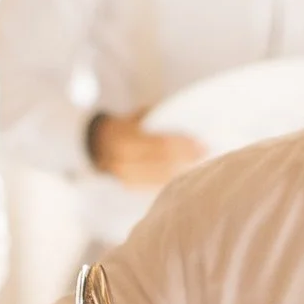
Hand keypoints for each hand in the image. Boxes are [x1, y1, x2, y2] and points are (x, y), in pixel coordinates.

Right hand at [88, 113, 207, 188]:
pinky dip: (173, 179)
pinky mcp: (131, 187)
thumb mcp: (138, 116)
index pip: (160, 145)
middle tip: (206, 153)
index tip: (201, 143)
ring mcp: (126, 177)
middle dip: (186, 159)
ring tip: (200, 164)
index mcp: (125, 140)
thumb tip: (187, 118)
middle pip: (163, 164)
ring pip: (160, 178)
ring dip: (182, 171)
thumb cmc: (125, 127)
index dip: (182, 145)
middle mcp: (123, 162)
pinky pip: (156, 186)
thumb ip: (157, 118)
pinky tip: (187, 174)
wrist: (97, 144)